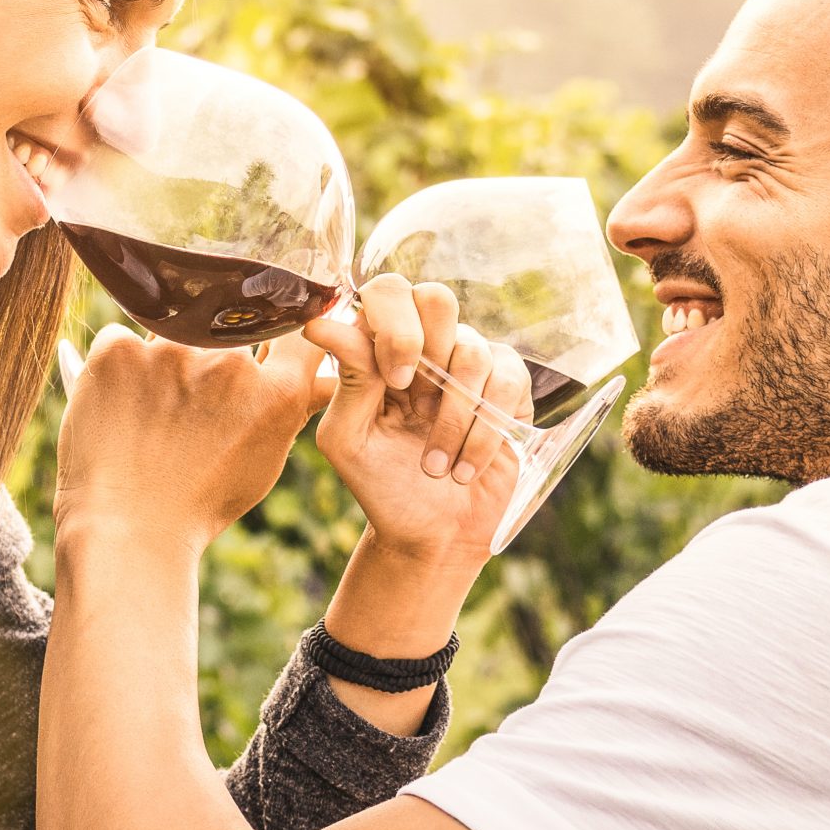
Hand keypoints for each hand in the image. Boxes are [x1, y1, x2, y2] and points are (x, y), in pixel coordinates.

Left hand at [53, 324, 326, 552]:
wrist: (125, 531)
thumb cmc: (200, 502)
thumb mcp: (264, 459)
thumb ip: (294, 407)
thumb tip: (329, 375)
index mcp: (276, 392)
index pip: (297, 328)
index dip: (285, 322)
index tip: (268, 331)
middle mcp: (229, 363)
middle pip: (228, 329)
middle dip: (212, 357)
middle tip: (187, 407)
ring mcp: (170, 352)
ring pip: (172, 333)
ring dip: (164, 364)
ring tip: (151, 417)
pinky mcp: (117, 352)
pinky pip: (121, 340)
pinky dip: (120, 370)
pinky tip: (118, 410)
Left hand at [303, 274, 533, 566]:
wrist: (433, 536)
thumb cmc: (382, 487)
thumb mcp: (348, 439)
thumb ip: (346, 379)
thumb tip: (320, 323)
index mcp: (380, 350)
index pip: (388, 293)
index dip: (395, 327)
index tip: (396, 381)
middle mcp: (425, 347)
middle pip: (437, 298)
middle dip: (431, 352)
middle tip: (417, 405)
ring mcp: (469, 365)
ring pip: (473, 350)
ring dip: (453, 419)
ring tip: (436, 466)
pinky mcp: (508, 388)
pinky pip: (509, 380)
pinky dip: (485, 432)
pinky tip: (467, 466)